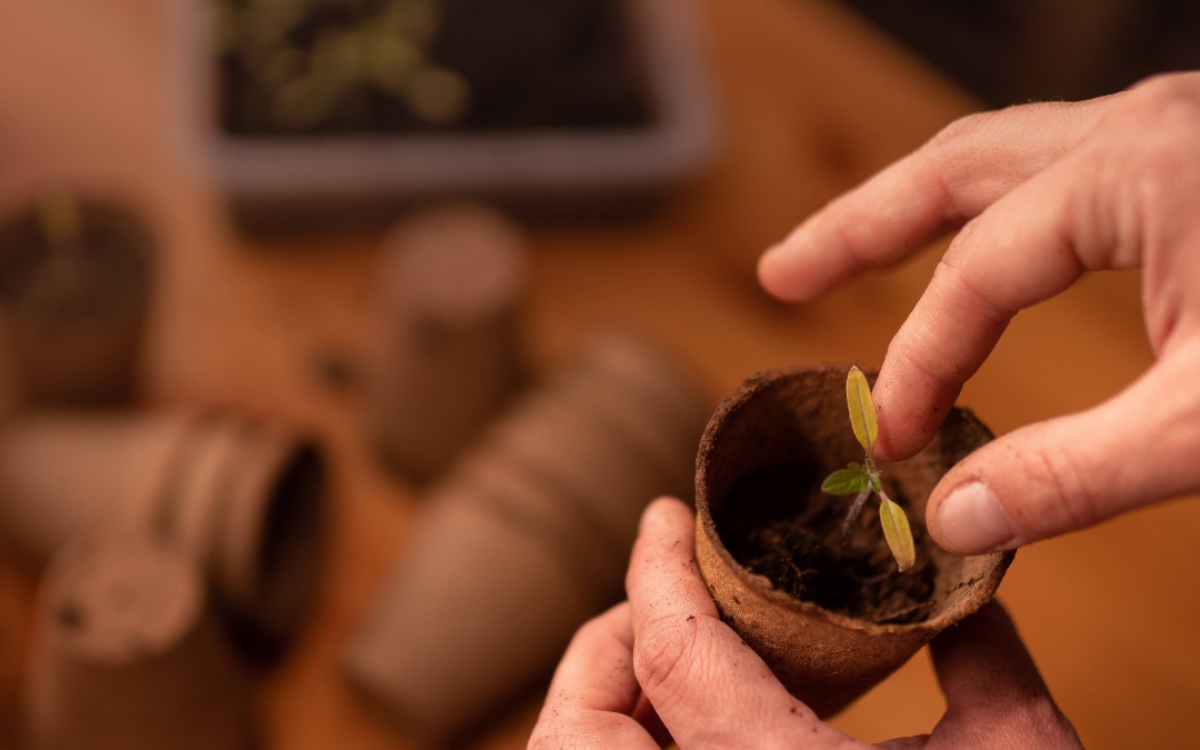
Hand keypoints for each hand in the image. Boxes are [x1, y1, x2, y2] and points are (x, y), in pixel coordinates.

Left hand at [529, 498, 1079, 749]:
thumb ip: (981, 660)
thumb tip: (958, 588)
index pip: (670, 653)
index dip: (656, 568)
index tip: (665, 517)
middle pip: (576, 734)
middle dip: (607, 651)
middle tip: (664, 606)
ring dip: (609, 711)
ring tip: (676, 667)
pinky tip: (694, 732)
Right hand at [758, 72, 1199, 553]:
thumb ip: (1075, 474)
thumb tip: (953, 518)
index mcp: (1136, 170)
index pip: (975, 274)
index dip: (917, 362)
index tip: (889, 440)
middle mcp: (1137, 130)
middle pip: (951, 168)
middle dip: (856, 226)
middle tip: (779, 278)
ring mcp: (1167, 133)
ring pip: (997, 153)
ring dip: (911, 204)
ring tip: (840, 253)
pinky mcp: (1192, 159)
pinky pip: (1052, 169)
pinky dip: (988, 213)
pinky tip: (977, 251)